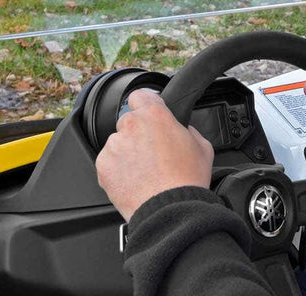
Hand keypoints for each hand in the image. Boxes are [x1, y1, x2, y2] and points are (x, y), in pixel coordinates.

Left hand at [96, 88, 214, 220]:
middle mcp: (131, 126)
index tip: (148, 113)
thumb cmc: (187, 180)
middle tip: (152, 152)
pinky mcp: (103, 166)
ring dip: (127, 152)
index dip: (145, 104)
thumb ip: (187, 130)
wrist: (170, 211)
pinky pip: (109, 162)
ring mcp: (115, 146)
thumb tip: (181, 129)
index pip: (140, 94)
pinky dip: (118, 169)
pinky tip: (134, 180)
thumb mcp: (202, 146)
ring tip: (144, 171)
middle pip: (129, 121)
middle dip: (138, 133)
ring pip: (118, 143)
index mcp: (155, 115)